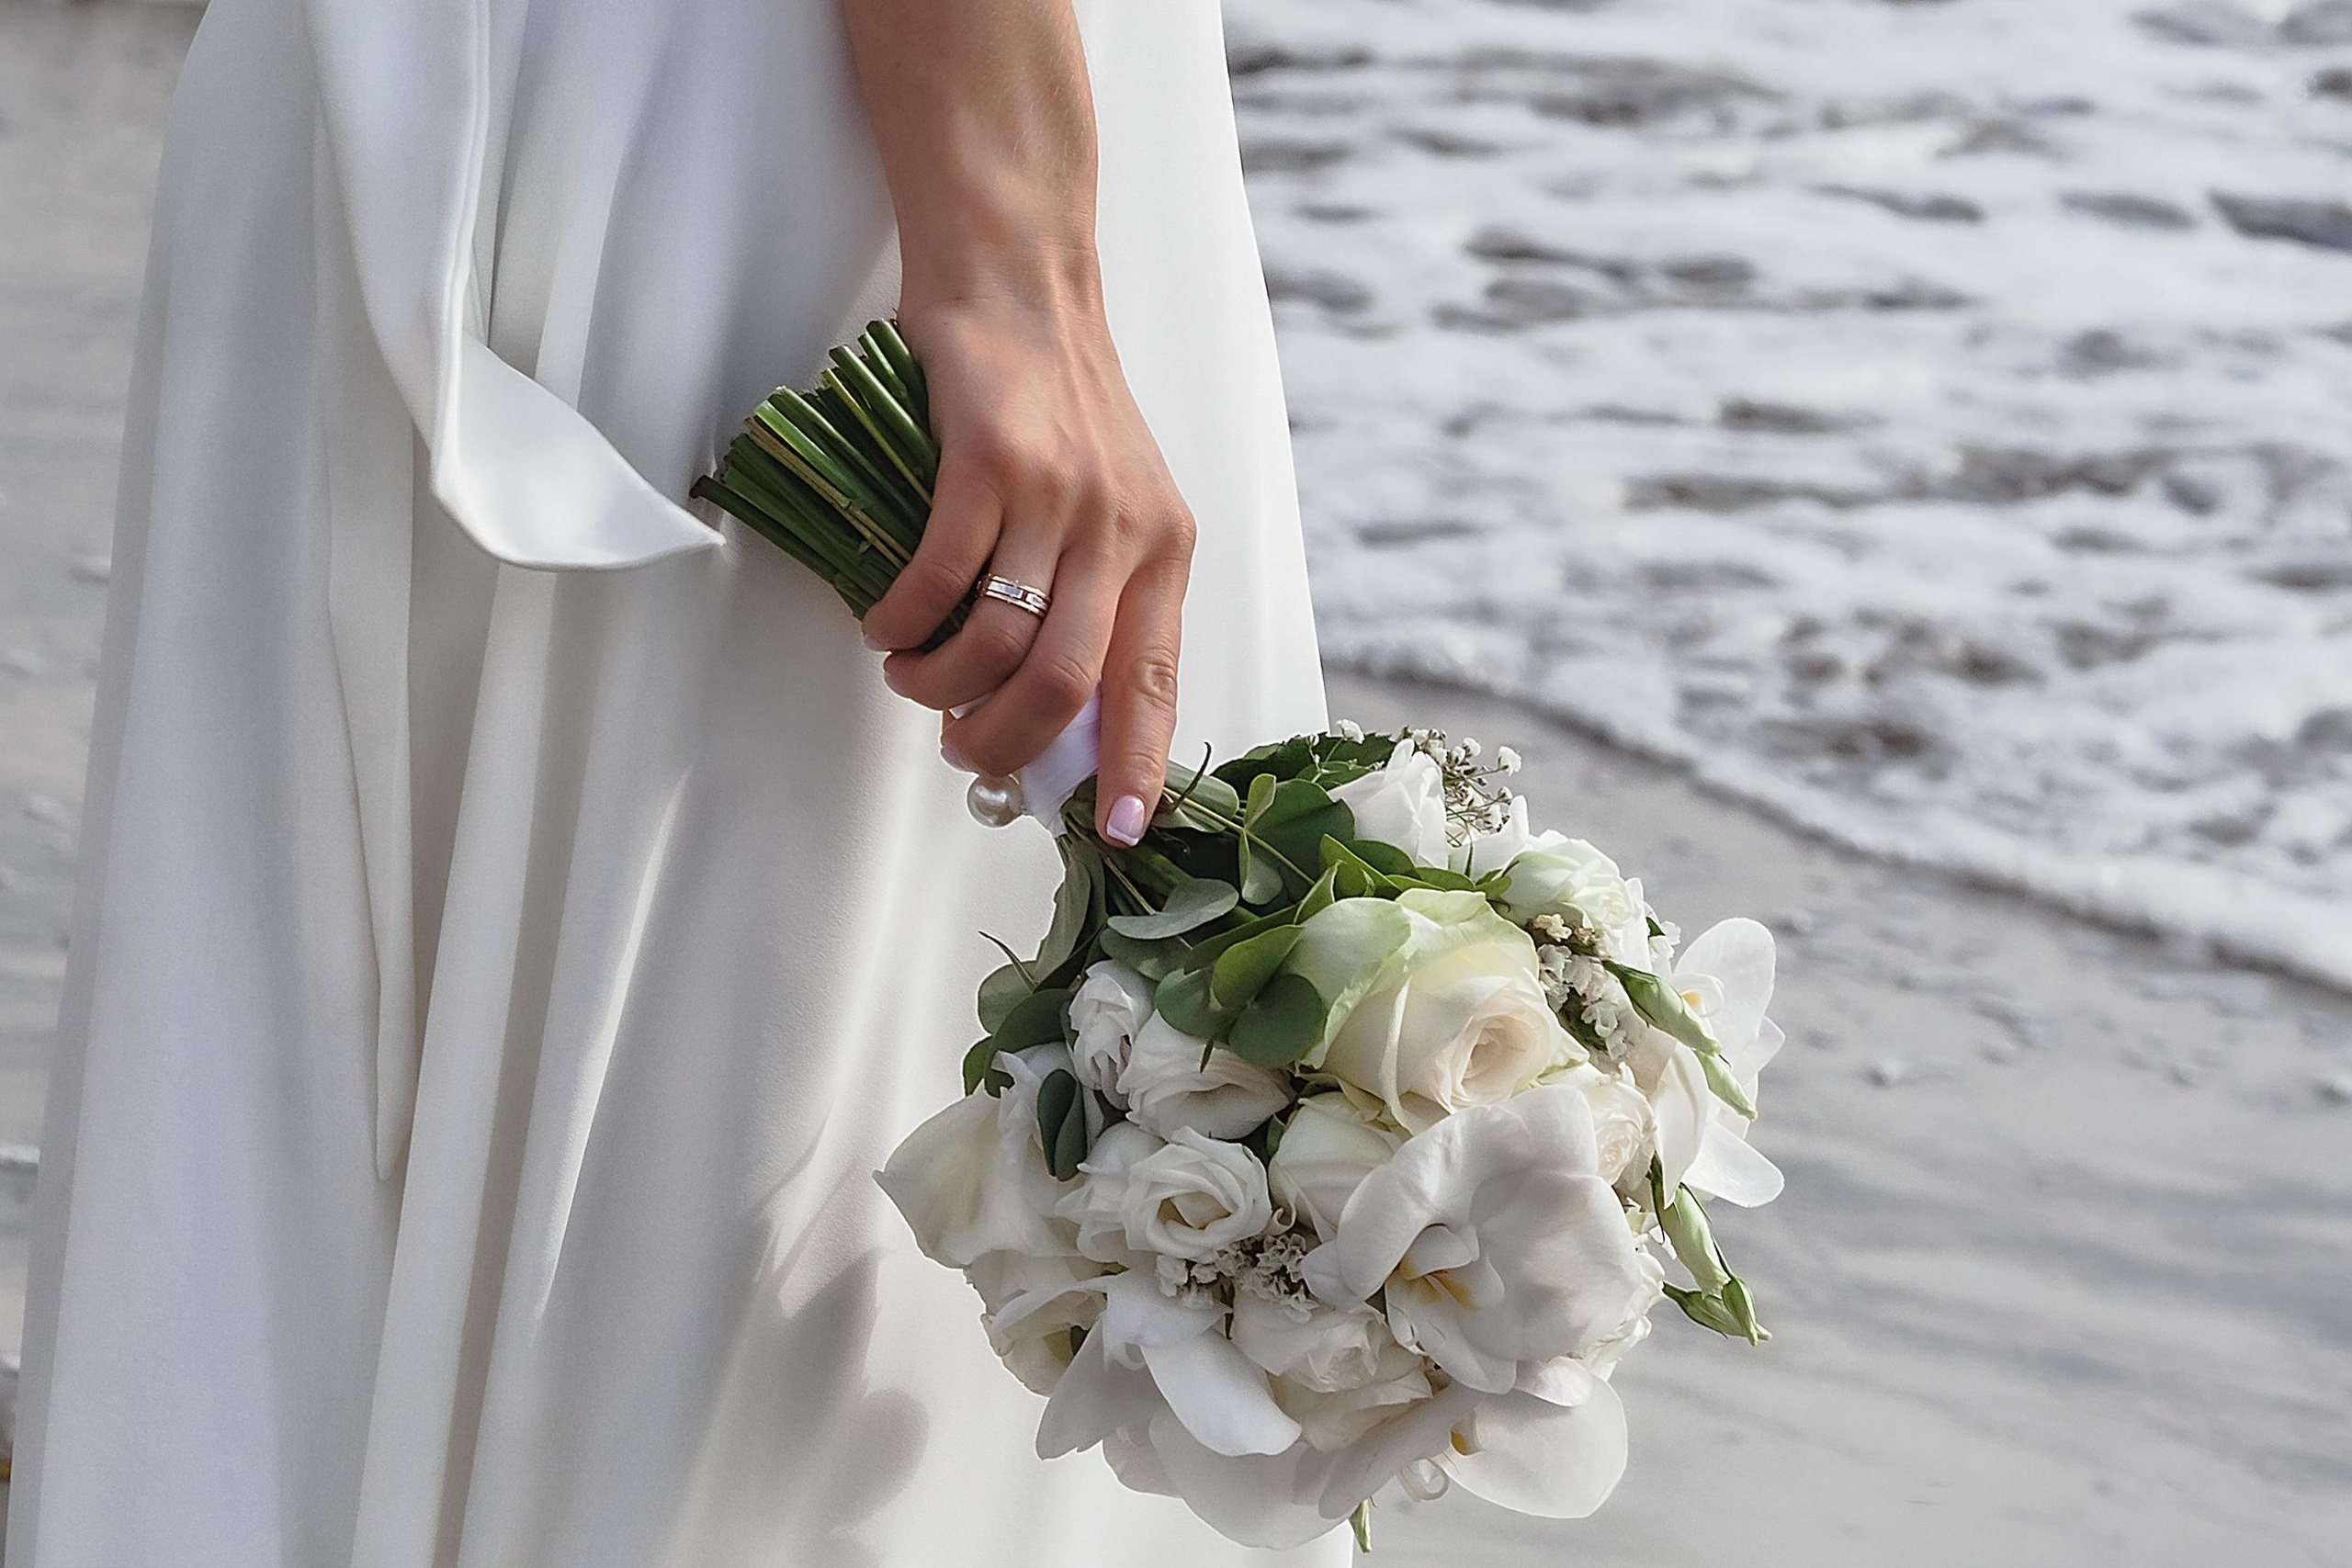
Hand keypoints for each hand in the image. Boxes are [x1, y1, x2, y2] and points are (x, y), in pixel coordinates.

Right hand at [857, 289, 1195, 845]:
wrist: (1021, 283)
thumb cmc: (1058, 404)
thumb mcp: (1113, 502)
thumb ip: (1099, 594)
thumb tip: (1050, 710)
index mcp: (1164, 551)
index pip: (1157, 684)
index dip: (1138, 768)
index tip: (1120, 831)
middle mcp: (1124, 531)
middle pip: (1065, 687)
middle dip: (1001, 744)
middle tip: (958, 750)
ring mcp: (1059, 496)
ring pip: (998, 644)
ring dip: (938, 686)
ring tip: (909, 677)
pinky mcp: (990, 462)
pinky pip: (940, 579)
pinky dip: (903, 622)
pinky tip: (887, 625)